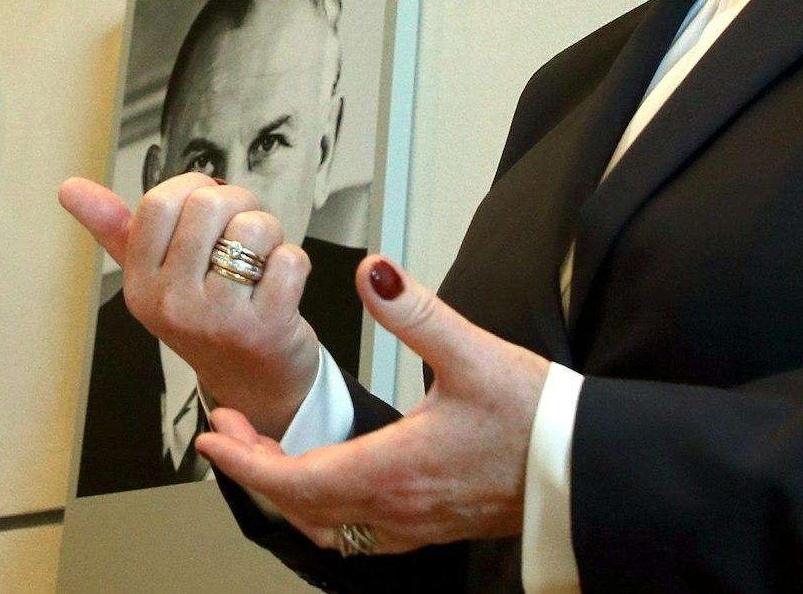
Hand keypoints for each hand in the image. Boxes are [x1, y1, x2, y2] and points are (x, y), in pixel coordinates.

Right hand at [59, 175, 318, 436]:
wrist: (253, 384)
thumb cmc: (204, 315)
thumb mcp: (153, 276)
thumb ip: (114, 229)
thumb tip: (67, 187)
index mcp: (140, 285)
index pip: (159, 201)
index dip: (193, 188)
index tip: (206, 207)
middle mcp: (172, 304)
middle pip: (209, 204)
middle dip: (238, 203)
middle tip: (242, 232)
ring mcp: (218, 319)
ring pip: (253, 227)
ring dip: (269, 233)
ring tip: (261, 260)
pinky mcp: (266, 329)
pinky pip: (289, 259)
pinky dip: (293, 262)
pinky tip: (280, 285)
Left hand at [194, 256, 550, 550]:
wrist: (590, 471)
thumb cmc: (539, 418)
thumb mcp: (474, 352)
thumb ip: (414, 311)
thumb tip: (370, 270)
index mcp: (395, 468)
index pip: (294, 479)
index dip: (245, 458)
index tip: (212, 432)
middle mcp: (398, 508)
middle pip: (300, 505)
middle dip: (255, 468)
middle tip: (229, 426)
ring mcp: (415, 525)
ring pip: (328, 525)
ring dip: (288, 492)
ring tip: (268, 449)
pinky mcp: (434, 526)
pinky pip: (359, 533)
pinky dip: (326, 509)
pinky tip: (329, 479)